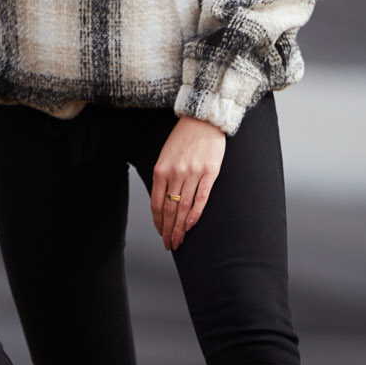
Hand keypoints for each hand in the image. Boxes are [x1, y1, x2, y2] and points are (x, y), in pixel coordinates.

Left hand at [149, 115, 225, 251]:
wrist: (203, 119)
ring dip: (180, 227)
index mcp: (161, 169)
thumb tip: (161, 202)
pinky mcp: (209, 173)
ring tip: (179, 241)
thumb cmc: (183, 138)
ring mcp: (193, 173)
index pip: (156, 203)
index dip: (158, 222)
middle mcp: (175, 173)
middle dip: (168, 230)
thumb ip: (163, 177)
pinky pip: (201, 198)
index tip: (160, 233)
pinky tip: (190, 225)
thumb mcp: (165, 155)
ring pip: (184, 207)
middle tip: (169, 245)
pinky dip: (195, 214)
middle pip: (169, 209)